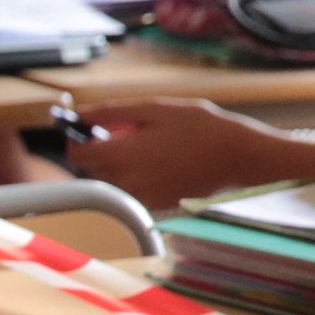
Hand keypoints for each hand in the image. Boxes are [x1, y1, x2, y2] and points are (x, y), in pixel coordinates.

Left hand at [64, 100, 314, 212]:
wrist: (239, 156)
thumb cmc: (200, 127)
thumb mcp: (154, 109)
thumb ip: (111, 112)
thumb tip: (79, 114)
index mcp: (122, 156)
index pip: (76, 153)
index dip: (75, 137)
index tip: (83, 127)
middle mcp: (127, 182)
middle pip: (92, 169)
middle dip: (99, 149)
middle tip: (122, 131)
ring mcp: (142, 197)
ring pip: (112, 181)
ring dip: (117, 163)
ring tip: (147, 144)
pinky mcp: (157, 205)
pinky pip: (132, 190)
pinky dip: (136, 175)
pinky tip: (161, 160)